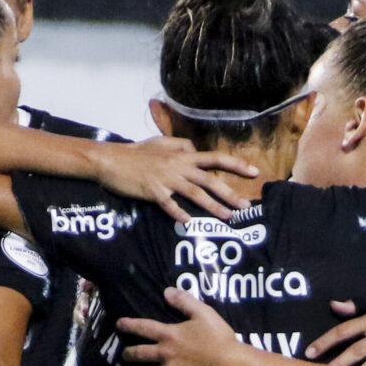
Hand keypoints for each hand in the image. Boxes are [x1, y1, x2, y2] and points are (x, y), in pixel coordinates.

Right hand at [85, 137, 259, 221]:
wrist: (112, 160)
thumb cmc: (137, 152)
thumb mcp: (161, 143)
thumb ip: (181, 145)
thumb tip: (195, 149)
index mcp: (183, 155)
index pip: (215, 158)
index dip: (236, 164)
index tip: (254, 172)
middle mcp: (178, 166)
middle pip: (210, 180)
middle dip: (230, 193)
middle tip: (246, 206)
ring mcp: (166, 179)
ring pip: (194, 193)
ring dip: (212, 206)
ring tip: (227, 217)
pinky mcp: (152, 190)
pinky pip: (168, 204)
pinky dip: (177, 212)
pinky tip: (187, 222)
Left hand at [121, 285, 250, 365]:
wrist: (229, 364)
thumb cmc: (218, 337)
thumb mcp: (203, 313)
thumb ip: (184, 302)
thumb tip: (167, 291)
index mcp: (169, 334)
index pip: (144, 328)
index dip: (129, 325)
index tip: (118, 324)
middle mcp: (164, 353)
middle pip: (139, 354)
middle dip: (128, 355)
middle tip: (124, 356)